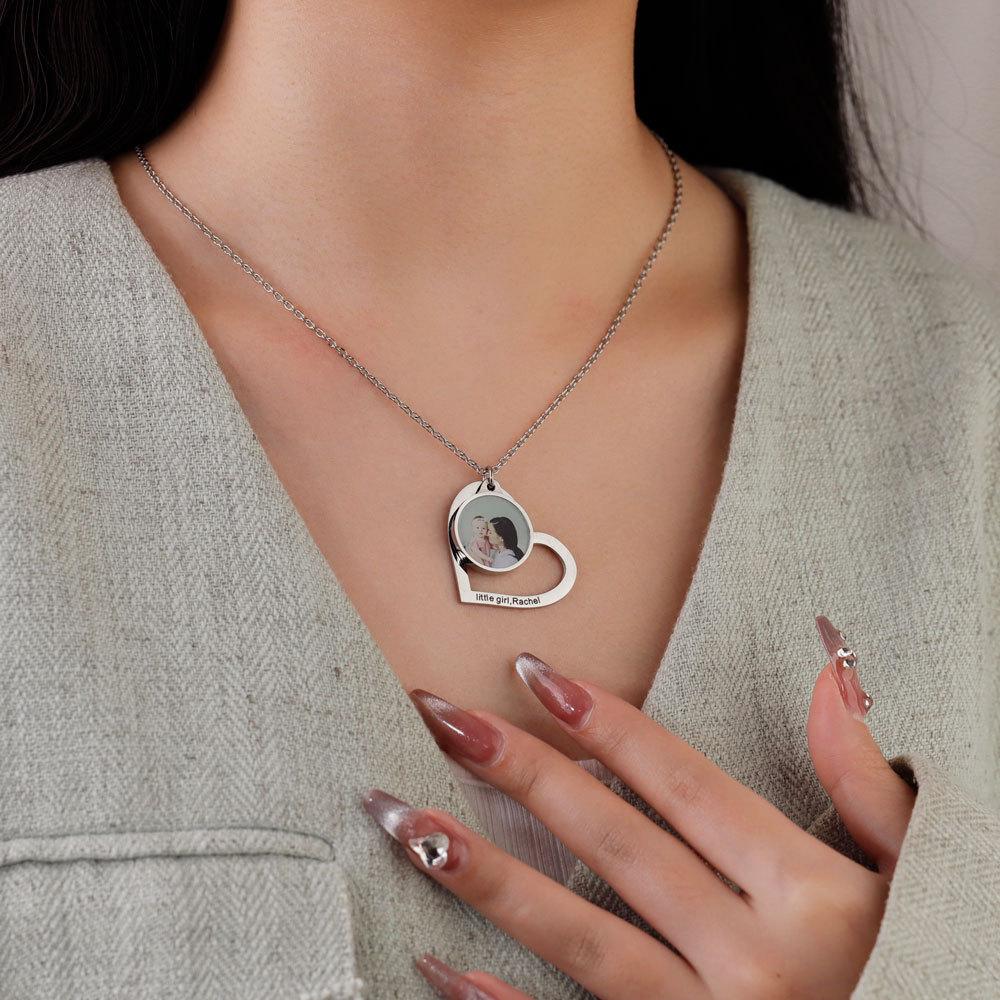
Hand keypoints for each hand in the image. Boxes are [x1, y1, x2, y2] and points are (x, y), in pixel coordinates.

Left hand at [363, 615, 916, 998]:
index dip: (607, 725)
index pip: (682, 786)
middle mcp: (754, 958)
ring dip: (486, 875)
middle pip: (614, 845)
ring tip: (409, 823)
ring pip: (578, 938)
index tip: (538, 674)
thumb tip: (830, 670)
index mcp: (809, 894)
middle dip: (522, 773)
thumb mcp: (917, 874)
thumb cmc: (926, 969)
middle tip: (445, 719)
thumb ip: (868, 779)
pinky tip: (437, 969)